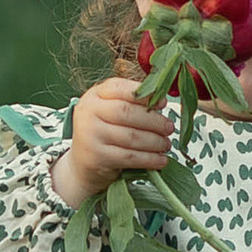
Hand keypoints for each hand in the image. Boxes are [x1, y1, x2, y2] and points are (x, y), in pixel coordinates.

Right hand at [51, 73, 164, 210]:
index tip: (162, 103)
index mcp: (94, 95)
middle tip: (168, 127)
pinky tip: (161, 160)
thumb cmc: (104, 133)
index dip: (144, 95)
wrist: (82, 164)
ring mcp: (90, 135)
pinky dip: (150, 159)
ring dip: (155, 142)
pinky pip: (130, 157)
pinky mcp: (96, 157)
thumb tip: (161, 100)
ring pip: (132, 137)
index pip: (120, 88)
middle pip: (127, 112)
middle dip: (154, 121)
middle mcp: (88, 112)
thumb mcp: (110, 112)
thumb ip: (131, 102)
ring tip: (165, 144)